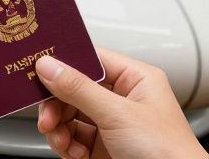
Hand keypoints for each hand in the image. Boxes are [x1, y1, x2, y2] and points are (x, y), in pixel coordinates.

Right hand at [35, 48, 208, 158]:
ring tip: (60, 140)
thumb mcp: (118, 115)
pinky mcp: (103, 147)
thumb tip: (48, 65)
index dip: (63, 63)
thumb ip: (79, 89)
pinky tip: (72, 152)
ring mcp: (112, 124)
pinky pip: (72, 137)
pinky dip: (66, 145)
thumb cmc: (169, 153)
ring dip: (59, 128)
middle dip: (57, 105)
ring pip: (69, 115)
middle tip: (47, 117)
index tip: (38, 70)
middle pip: (73, 90)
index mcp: (135, 79)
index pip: (90, 59)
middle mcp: (122, 99)